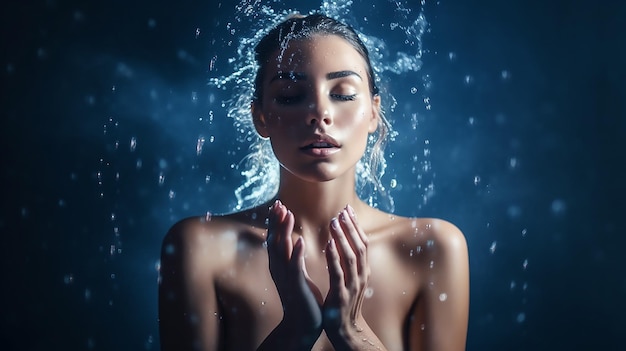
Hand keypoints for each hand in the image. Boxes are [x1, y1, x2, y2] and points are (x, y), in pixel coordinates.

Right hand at [266, 200, 322, 338]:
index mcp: (281, 266)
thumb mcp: (296, 274)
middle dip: (276, 222)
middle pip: (274, 241)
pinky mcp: (296, 286)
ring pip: (282, 250)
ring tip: (288, 214)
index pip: (276, 239)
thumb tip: (295, 242)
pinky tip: (300, 240)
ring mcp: (286, 278)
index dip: (276, 222)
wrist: (303, 325)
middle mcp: (279, 270)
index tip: (279, 205)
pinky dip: (296, 253)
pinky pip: (295, 267)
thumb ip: (294, 259)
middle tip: (278, 203)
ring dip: (284, 231)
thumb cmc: (303, 298)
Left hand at [323, 205, 372, 345]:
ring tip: (334, 222)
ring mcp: (352, 286)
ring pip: (351, 257)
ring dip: (343, 237)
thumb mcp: (351, 279)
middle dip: (351, 227)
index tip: (347, 209)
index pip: (363, 243)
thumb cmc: (345, 302)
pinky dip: (334, 257)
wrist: (346, 330)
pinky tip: (328, 244)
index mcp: (363, 270)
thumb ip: (349, 261)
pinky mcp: (341, 295)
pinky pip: (338, 273)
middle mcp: (361, 276)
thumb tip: (346, 239)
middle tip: (341, 210)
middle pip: (360, 246)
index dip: (356, 226)